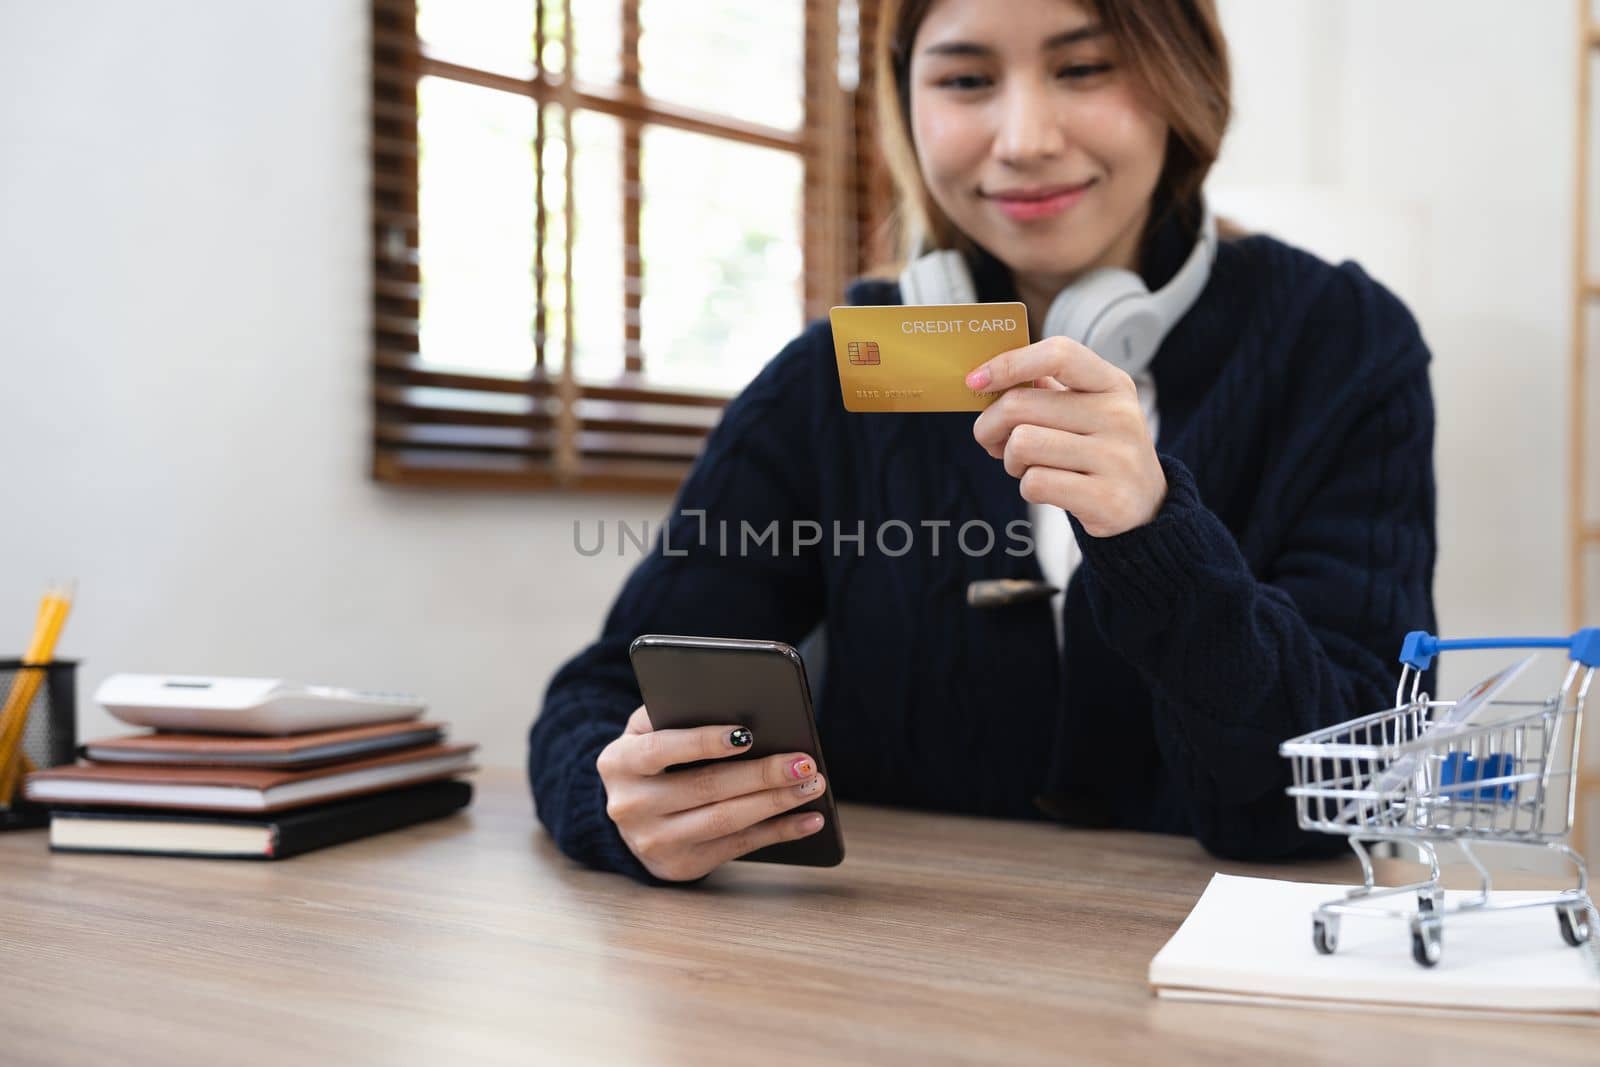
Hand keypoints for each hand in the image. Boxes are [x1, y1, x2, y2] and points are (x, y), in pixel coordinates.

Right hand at [595, 705, 827, 881]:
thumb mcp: (647, 729)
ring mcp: (653, 842)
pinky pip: (738, 847)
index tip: (747, 734)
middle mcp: (630, 806)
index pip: (661, 750)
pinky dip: (779, 832)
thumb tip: (736, 708)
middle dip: (761, 774)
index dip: (703, 742)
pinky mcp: (680, 866)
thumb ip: (675, 712)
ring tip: (812, 784)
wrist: (629, 811)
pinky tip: (809, 818)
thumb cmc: (651, 758)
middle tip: (803, 761)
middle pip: (705, 788)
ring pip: (724, 820)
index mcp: (618, 762)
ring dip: (776, 803)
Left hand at [967, 336, 1166, 538]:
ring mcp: (1116, 458)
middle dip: (990, 425)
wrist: (1146, 506)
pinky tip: (1047, 487)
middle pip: (1020, 405)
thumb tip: (987, 379)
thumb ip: (1045, 391)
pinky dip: (1028, 487)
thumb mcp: (1087, 410)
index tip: (976, 380)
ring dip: (1010, 459)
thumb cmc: (1099, 451)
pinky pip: (1035, 483)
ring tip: (1027, 465)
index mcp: (1112, 384)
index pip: (1058, 354)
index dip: (1009, 363)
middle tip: (993, 440)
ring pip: (1022, 444)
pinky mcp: (1106, 498)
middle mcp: (1119, 415)